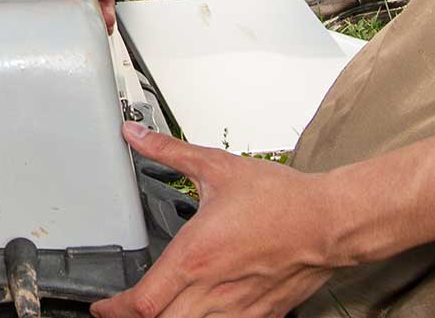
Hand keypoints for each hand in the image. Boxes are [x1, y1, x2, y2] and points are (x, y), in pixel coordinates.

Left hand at [91, 125, 347, 317]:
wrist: (331, 222)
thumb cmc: (282, 199)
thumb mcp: (217, 167)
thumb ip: (170, 152)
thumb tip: (136, 136)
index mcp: (197, 256)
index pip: (144, 302)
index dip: (115, 310)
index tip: (103, 305)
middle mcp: (214, 289)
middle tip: (123, 310)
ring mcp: (238, 307)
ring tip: (159, 307)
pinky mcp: (260, 314)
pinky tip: (198, 309)